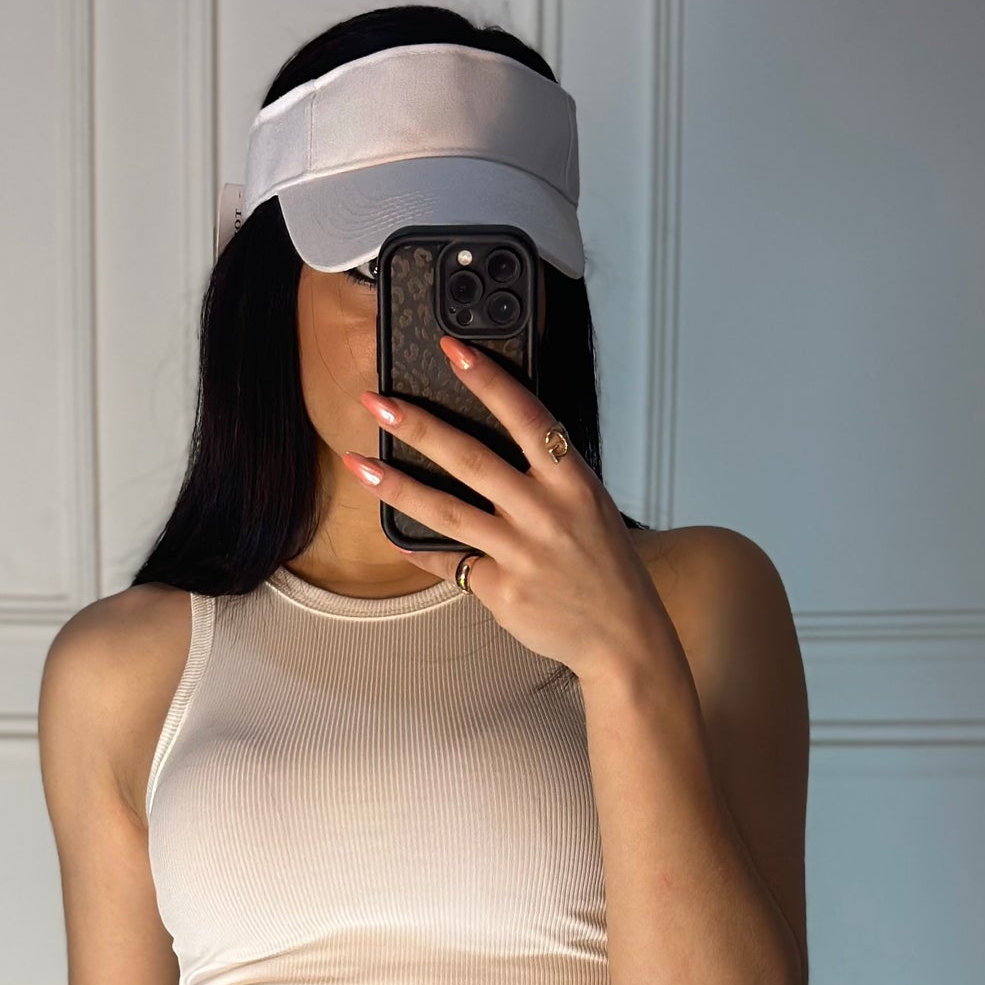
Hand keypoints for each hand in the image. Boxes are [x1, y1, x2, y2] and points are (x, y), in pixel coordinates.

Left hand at [342, 339, 676, 684]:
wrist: (623, 635)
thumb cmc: (602, 564)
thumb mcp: (588, 505)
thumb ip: (546, 475)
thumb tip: (488, 442)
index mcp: (573, 481)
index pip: (527, 418)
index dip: (489, 381)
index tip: (452, 349)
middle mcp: (547, 513)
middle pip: (473, 460)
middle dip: (421, 426)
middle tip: (378, 402)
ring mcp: (523, 555)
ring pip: (449, 512)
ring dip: (399, 485)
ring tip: (360, 464)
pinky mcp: (504, 592)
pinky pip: (451, 563)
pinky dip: (419, 549)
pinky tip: (391, 532)